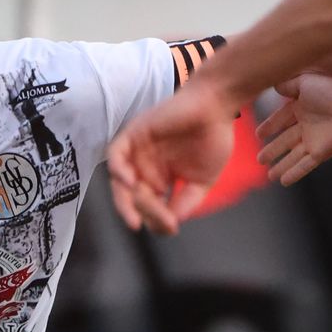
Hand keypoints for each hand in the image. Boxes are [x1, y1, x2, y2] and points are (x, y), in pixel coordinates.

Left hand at [108, 82, 234, 235]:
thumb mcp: (202, 181)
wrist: (217, 106)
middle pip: (130, 200)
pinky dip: (118, 170)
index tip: (172, 226)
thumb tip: (170, 223)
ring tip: (143, 203)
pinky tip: (131, 182)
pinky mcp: (134, 134)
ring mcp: (137, 152)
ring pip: (119, 182)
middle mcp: (145, 168)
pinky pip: (115, 156)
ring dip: (126, 198)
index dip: (156, 221)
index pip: (148, 209)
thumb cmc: (213, 138)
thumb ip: (186, 202)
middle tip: (155, 220)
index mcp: (160, 180)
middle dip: (140, 213)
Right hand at [257, 72, 331, 185]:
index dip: (270, 127)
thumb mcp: (303, 83)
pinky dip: (294, 173)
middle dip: (273, 150)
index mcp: (303, 107)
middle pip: (285, 141)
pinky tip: (284, 181)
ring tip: (270, 175)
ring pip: (293, 156)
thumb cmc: (331, 89)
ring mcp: (314, 141)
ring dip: (281, 166)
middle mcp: (307, 126)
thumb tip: (274, 86)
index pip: (281, 119)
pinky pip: (304, 165)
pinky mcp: (321, 152)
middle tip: (260, 159)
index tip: (258, 135)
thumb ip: (287, 86)